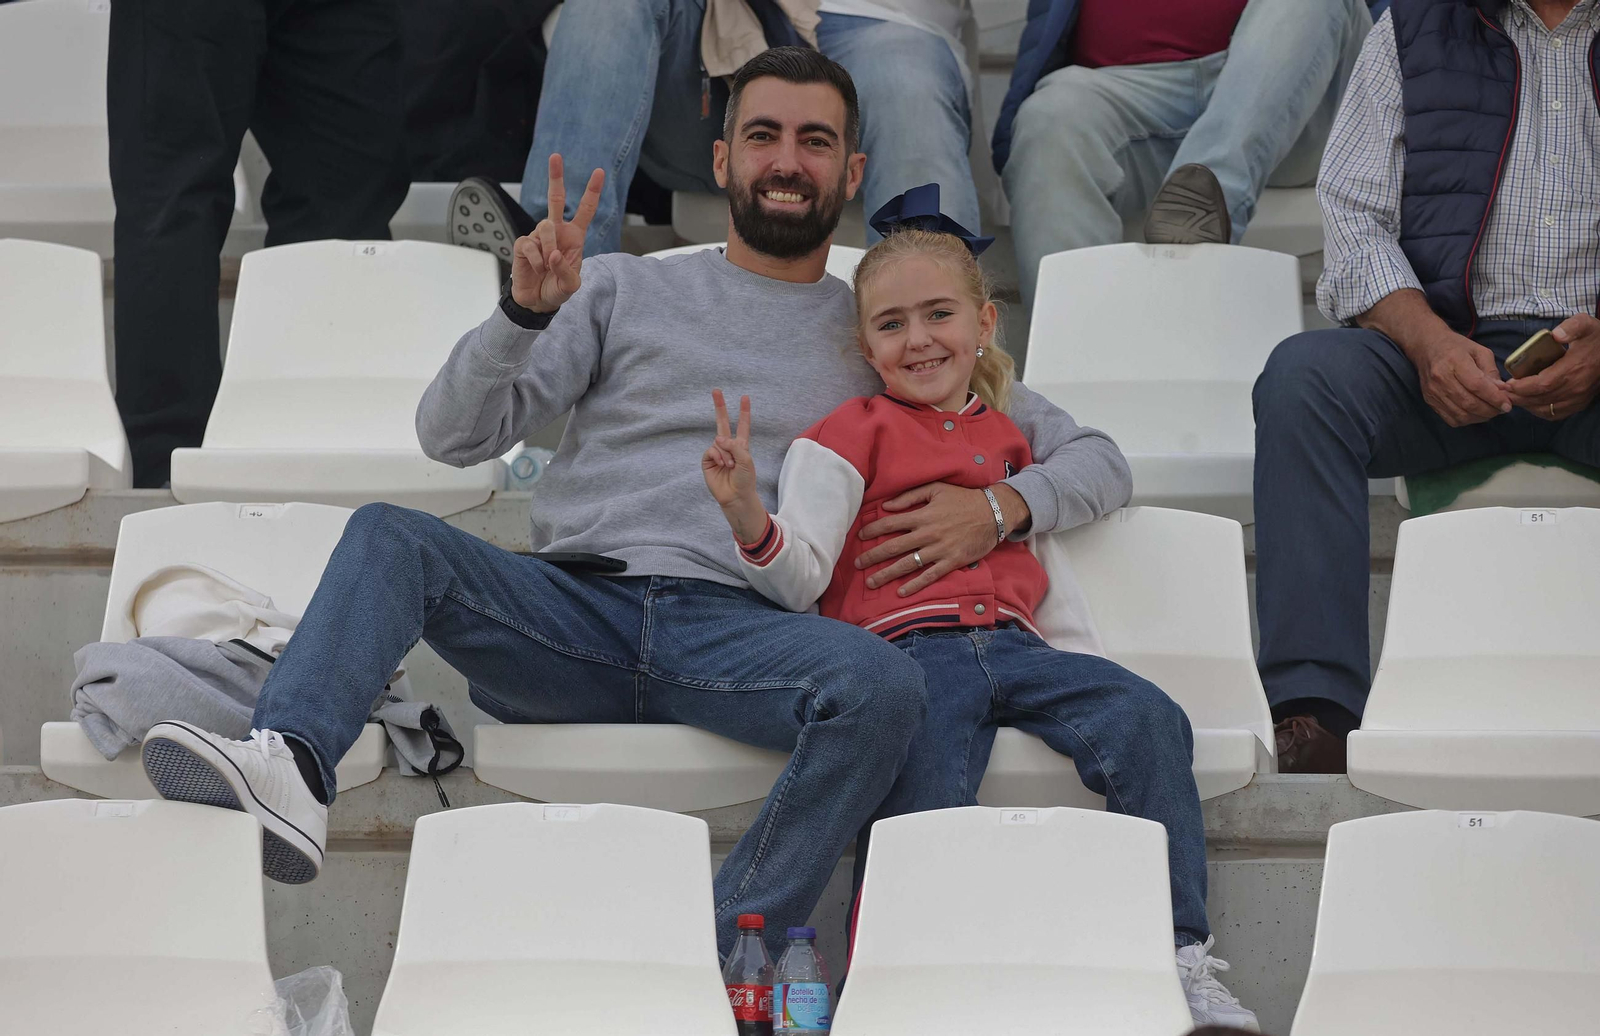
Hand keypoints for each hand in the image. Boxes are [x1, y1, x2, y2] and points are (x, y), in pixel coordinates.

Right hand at [511, 153, 604, 312]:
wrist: (537, 302)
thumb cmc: (557, 289)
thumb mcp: (571, 285)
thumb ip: (566, 270)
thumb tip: (553, 253)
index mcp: (574, 237)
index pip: (585, 210)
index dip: (592, 191)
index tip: (599, 172)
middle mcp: (557, 232)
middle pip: (556, 198)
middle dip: (556, 177)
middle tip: (556, 156)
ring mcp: (538, 236)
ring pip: (546, 227)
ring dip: (550, 249)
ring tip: (548, 266)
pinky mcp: (523, 244)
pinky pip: (531, 245)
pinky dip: (537, 260)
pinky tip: (537, 269)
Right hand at [702, 390, 766, 542]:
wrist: (736, 496)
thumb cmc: (745, 479)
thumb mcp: (746, 460)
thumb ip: (734, 445)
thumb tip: (717, 438)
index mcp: (741, 445)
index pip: (742, 425)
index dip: (743, 412)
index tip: (745, 397)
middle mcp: (728, 447)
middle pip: (722, 422)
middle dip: (719, 406)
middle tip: (716, 390)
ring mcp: (717, 453)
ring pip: (718, 442)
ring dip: (726, 454)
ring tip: (730, 466)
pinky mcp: (708, 461)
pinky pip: (711, 451)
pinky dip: (717, 456)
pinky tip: (722, 465)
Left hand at [855, 482, 1005, 595]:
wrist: (994, 512)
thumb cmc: (963, 499)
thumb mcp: (936, 489)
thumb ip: (910, 496)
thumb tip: (886, 506)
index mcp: (922, 515)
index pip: (890, 524)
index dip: (873, 530)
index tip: (860, 536)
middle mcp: (928, 533)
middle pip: (894, 547)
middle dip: (873, 556)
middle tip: (858, 564)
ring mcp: (939, 549)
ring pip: (908, 564)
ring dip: (887, 574)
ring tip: (872, 582)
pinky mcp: (952, 561)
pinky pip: (930, 576)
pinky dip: (915, 585)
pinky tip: (901, 592)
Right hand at [1402, 329, 1510, 426]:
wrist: (1427, 348)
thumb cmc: (1456, 347)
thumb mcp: (1479, 351)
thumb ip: (1491, 371)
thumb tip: (1502, 390)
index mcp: (1454, 361)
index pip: (1477, 385)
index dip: (1494, 398)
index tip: (1507, 404)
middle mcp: (1441, 378)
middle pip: (1469, 403)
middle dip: (1490, 410)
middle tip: (1502, 409)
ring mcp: (1434, 392)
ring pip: (1461, 414)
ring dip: (1480, 417)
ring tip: (1491, 411)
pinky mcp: (1430, 401)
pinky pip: (1451, 419)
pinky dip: (1467, 420)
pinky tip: (1475, 413)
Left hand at [1504, 315, 1599, 420]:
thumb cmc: (1595, 338)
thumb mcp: (1585, 324)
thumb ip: (1571, 326)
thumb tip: (1556, 335)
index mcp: (1573, 369)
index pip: (1542, 384)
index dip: (1522, 386)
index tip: (1507, 383)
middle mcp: (1575, 387)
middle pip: (1539, 398)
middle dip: (1517, 396)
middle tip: (1501, 391)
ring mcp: (1578, 398)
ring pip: (1545, 409)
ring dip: (1525, 405)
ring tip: (1511, 396)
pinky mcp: (1579, 403)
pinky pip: (1555, 414)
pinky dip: (1538, 411)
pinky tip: (1529, 403)